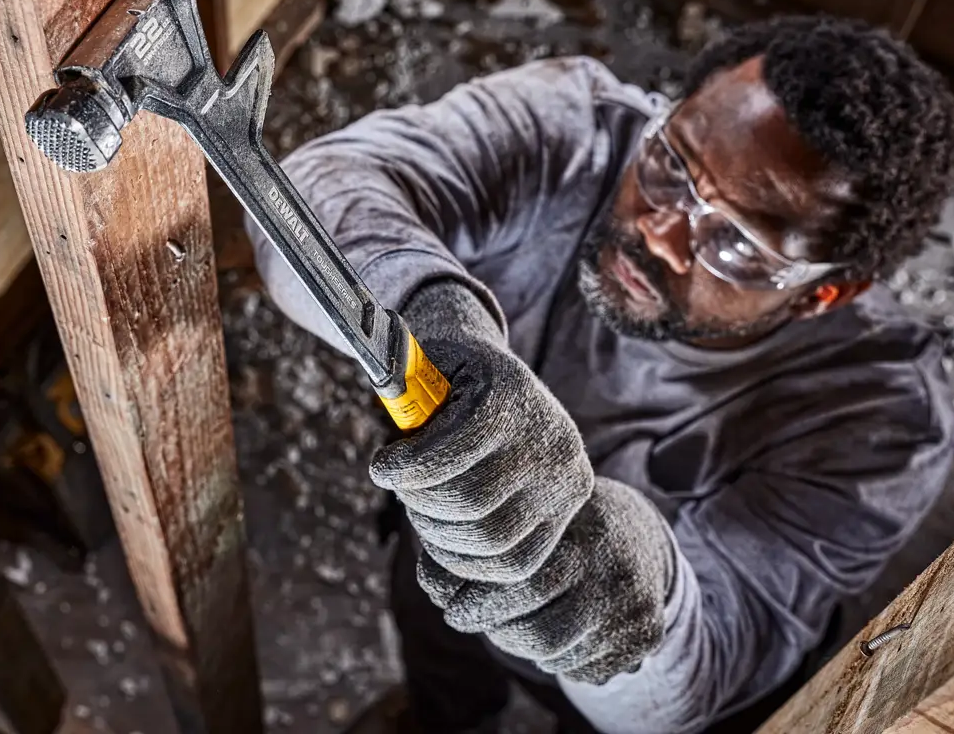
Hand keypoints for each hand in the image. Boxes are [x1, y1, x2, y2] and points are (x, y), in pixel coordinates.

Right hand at [373, 281, 672, 682]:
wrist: (453, 343)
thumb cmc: (457, 428)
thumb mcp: (479, 480)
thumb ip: (479, 528)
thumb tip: (459, 609)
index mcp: (568, 491)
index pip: (521, 566)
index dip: (464, 571)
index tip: (430, 556)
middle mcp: (566, 460)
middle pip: (490, 537)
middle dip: (433, 530)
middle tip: (409, 503)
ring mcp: (540, 425)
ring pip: (465, 501)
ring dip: (417, 500)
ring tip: (400, 479)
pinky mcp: (504, 392)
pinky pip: (444, 455)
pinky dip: (404, 467)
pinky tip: (385, 463)